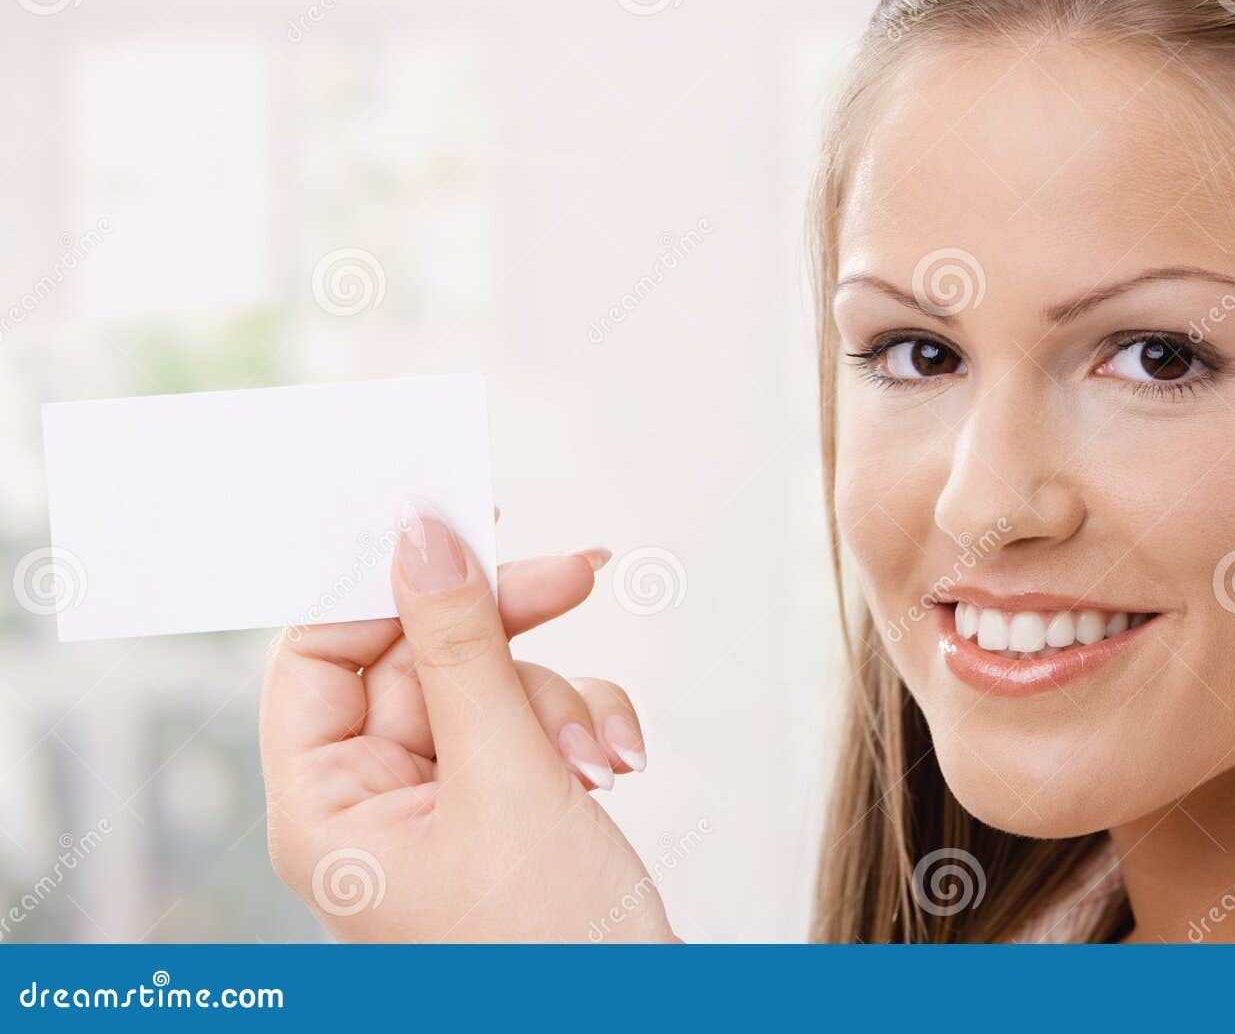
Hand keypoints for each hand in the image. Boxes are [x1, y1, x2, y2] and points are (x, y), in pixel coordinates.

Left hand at [258, 500, 673, 941]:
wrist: (646, 1024)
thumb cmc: (555, 949)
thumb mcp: (508, 777)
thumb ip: (460, 646)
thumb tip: (419, 534)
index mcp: (326, 811)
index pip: (318, 652)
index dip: (381, 583)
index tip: (454, 522)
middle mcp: (374, 806)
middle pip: (421, 655)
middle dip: (505, 635)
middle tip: (575, 572)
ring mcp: (445, 807)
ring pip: (492, 682)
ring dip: (559, 700)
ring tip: (601, 762)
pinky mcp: (507, 808)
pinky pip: (535, 720)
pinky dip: (583, 727)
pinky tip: (618, 765)